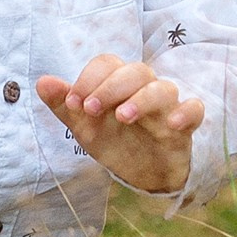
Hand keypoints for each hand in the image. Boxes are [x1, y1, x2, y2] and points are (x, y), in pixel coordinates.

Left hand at [36, 52, 203, 198]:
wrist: (140, 173)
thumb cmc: (113, 140)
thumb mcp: (84, 126)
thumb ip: (63, 104)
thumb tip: (41, 82)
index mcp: (118, 82)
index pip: (107, 63)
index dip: (88, 78)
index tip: (72, 103)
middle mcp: (144, 87)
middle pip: (135, 71)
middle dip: (110, 87)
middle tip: (90, 110)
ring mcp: (166, 105)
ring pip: (163, 88)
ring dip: (141, 99)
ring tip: (122, 117)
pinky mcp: (184, 125)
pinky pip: (195, 109)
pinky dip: (186, 112)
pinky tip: (172, 123)